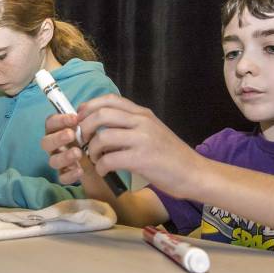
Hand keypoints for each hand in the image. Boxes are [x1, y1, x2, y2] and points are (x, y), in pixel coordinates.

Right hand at [42, 113, 90, 184]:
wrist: (101, 159)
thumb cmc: (90, 138)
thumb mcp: (89, 127)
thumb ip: (84, 118)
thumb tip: (83, 110)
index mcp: (57, 131)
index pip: (50, 123)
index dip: (59, 120)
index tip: (74, 118)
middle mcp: (54, 146)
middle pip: (46, 142)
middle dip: (57, 138)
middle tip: (71, 135)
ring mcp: (58, 161)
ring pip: (53, 161)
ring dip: (64, 156)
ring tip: (78, 153)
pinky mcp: (65, 175)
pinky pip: (62, 177)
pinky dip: (70, 174)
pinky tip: (80, 170)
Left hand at [75, 94, 202, 197]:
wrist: (193, 173)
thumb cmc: (171, 156)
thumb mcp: (153, 131)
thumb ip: (131, 125)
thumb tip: (102, 126)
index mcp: (143, 113)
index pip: (110, 99)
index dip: (89, 106)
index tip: (80, 119)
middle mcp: (142, 121)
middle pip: (101, 114)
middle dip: (84, 127)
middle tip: (82, 140)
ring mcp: (142, 139)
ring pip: (103, 136)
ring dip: (92, 150)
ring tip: (95, 159)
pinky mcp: (142, 159)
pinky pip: (110, 159)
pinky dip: (101, 166)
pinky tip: (104, 171)